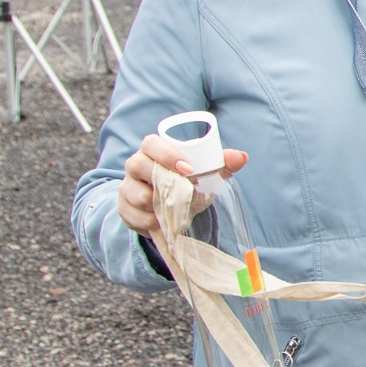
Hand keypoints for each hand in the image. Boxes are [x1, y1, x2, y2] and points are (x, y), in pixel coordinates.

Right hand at [118, 132, 247, 236]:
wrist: (167, 207)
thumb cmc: (185, 183)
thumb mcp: (203, 174)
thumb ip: (221, 164)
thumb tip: (242, 157)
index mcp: (153, 150)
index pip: (151, 143)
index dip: (167, 154)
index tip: (188, 168)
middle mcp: (135, 165)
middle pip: (136, 165)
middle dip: (159, 180)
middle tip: (183, 192)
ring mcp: (127, 187)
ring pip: (134, 194)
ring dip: (157, 205)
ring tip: (175, 210)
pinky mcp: (123, 208)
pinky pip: (132, 216)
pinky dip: (149, 222)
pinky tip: (161, 223)